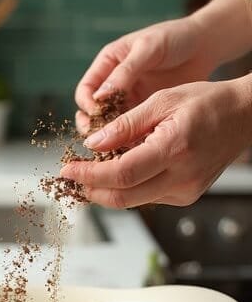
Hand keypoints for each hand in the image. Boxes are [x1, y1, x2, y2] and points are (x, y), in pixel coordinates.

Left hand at [61, 78, 251, 207]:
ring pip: (133, 200)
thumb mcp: (161, 101)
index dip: (89, 176)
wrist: (244, 116)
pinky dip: (127, 187)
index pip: (121, 174)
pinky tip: (116, 171)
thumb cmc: (205, 101)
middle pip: (123, 197)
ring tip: (88, 173)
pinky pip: (147, 196)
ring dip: (106, 190)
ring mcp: (185, 191)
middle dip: (91, 190)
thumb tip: (92, 143)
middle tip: (70, 177)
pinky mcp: (186, 195)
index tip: (67, 170)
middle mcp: (182, 178)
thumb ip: (124, 124)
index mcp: (174, 150)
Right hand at [74, 16, 216, 135]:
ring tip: (119, 145)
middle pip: (93, 112)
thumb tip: (99, 97)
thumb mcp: (148, 49)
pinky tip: (137, 145)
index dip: (87, 104)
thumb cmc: (174, 38)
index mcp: (108, 64)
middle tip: (103, 138)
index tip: (97, 114)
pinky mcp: (147, 111)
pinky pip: (133, 128)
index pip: (86, 90)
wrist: (204, 45)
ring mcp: (131, 99)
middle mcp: (115, 84)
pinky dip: (131, 138)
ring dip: (112, 136)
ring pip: (111, 124)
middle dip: (95, 126)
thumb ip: (125, 71)